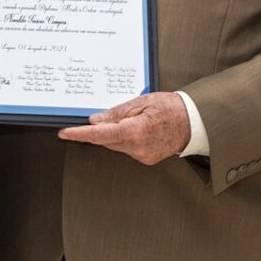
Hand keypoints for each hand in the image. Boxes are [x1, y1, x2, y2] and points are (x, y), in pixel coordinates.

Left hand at [58, 92, 189, 164]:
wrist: (194, 122)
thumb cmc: (171, 108)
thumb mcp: (142, 101)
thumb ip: (117, 112)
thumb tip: (96, 120)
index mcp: (135, 131)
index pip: (100, 135)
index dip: (80, 134)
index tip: (65, 132)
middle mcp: (137, 148)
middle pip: (107, 140)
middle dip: (101, 129)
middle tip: (100, 116)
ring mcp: (142, 156)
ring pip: (117, 145)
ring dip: (115, 133)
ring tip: (133, 118)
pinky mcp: (146, 159)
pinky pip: (127, 149)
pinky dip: (126, 139)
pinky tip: (138, 128)